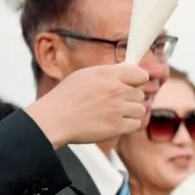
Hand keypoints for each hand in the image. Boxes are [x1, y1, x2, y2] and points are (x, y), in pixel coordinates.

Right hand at [24, 62, 152, 147]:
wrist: (53, 120)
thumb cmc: (66, 98)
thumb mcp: (85, 75)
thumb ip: (110, 72)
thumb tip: (129, 67)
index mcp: (107, 75)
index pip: (140, 74)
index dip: (138, 80)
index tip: (134, 84)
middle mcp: (115, 90)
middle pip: (139, 94)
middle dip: (129, 98)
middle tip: (113, 102)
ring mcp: (117, 109)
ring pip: (140, 109)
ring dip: (129, 113)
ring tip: (112, 113)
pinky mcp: (117, 126)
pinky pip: (136, 124)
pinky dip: (127, 125)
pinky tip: (114, 123)